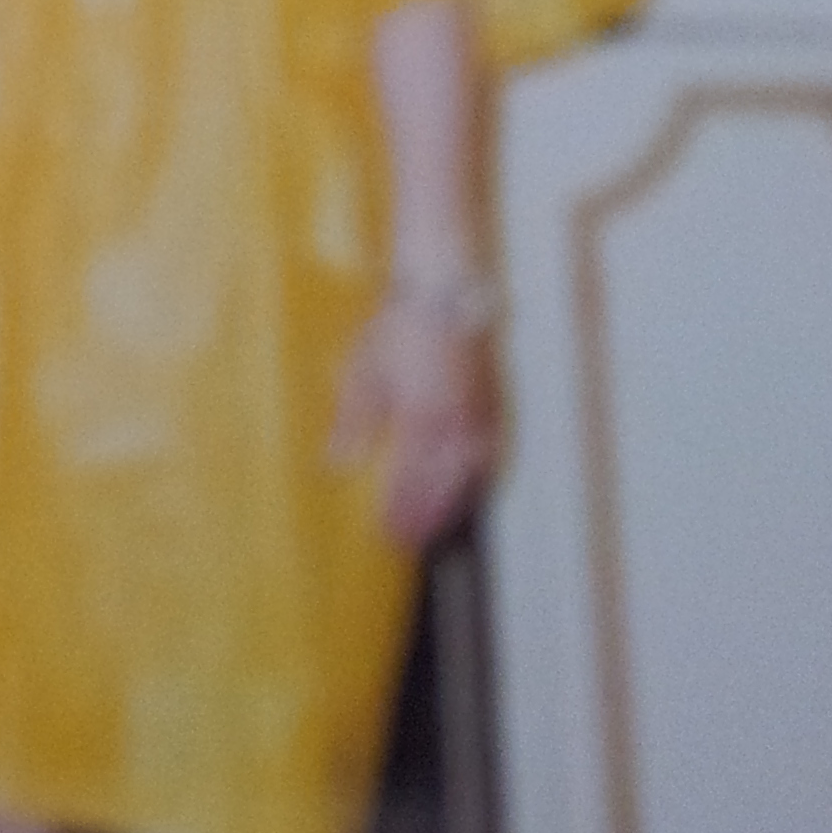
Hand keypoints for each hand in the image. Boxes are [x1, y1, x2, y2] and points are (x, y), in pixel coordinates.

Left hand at [329, 291, 497, 548]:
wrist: (445, 290)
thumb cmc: (398, 326)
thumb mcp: (364, 371)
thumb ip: (354, 421)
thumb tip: (337, 464)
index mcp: (424, 419)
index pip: (412, 482)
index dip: (401, 512)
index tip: (388, 536)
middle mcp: (458, 424)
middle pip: (445, 486)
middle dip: (427, 517)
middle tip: (410, 543)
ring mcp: (481, 414)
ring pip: (472, 475)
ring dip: (454, 502)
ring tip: (438, 524)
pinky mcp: (494, 401)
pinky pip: (490, 453)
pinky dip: (478, 477)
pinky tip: (469, 484)